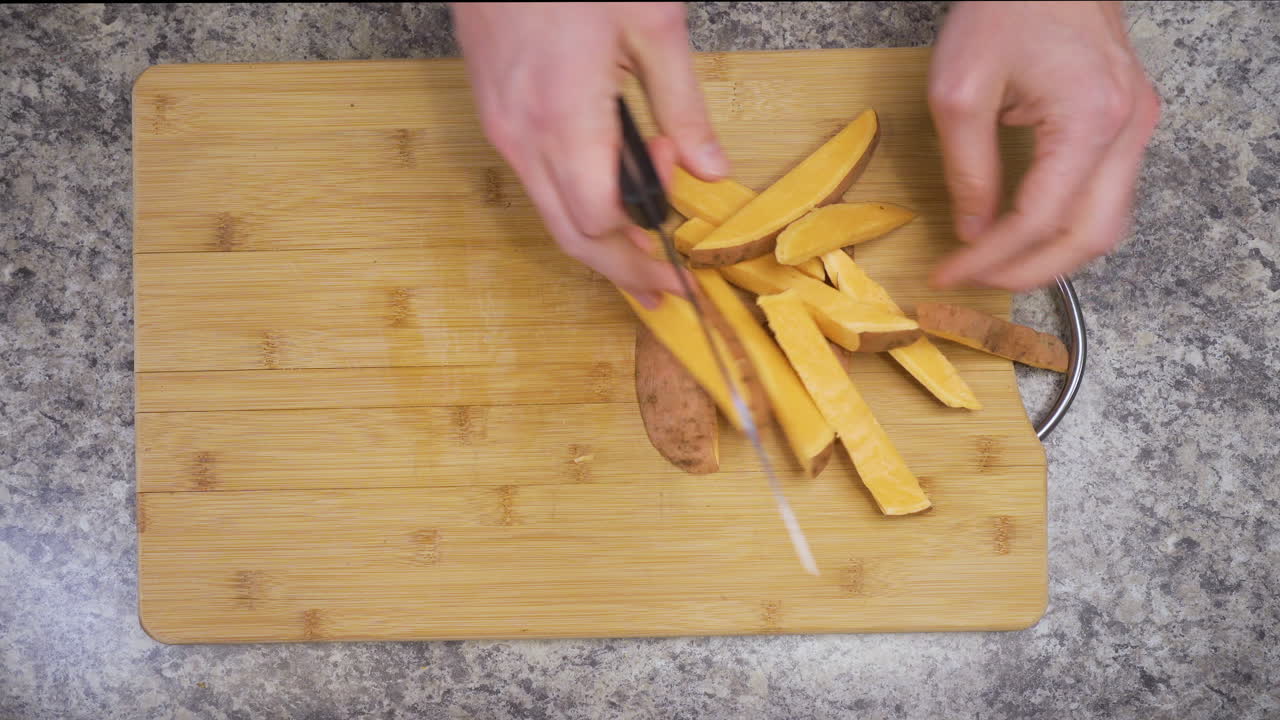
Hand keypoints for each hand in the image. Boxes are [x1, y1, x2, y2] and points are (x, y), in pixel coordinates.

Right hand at [451, 2, 726, 307]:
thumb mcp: (652, 26)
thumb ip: (683, 108)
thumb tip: (711, 171)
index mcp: (564, 121)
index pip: (599, 225)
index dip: (641, 256)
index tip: (681, 271)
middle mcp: (522, 137)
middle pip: (569, 236)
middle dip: (620, 268)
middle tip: (663, 286)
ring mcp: (501, 127)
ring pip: (549, 212)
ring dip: (600, 232)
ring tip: (648, 229)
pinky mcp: (494, 113)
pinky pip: (536, 180)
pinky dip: (576, 198)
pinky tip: (612, 180)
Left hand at [927, 1, 1159, 290]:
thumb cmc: (1005, 8)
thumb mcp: (960, 92)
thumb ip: (967, 170)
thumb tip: (973, 233)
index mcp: (1090, 119)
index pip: (1039, 218)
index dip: (990, 258)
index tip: (949, 275)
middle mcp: (1127, 129)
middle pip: (1090, 237)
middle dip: (1029, 272)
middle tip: (976, 283)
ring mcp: (1137, 126)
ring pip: (1108, 224)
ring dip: (1055, 256)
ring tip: (999, 267)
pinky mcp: (1130, 121)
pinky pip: (1109, 196)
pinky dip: (1071, 226)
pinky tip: (1029, 234)